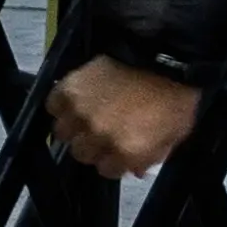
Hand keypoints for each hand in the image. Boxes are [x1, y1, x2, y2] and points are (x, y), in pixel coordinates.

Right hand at [49, 56, 200, 177]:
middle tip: (101, 130)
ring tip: (85, 115)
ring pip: (62, 132)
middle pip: (81, 153)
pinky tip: (74, 100)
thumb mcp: (173, 135)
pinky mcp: (70, 88)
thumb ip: (152, 157)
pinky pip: (53, 106)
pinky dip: (61, 105)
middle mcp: (100, 136)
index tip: (116, 149)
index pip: (105, 171)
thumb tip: (134, 170)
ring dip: (73, 126)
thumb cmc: (173, 96)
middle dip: (92, 144)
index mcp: (128, 152)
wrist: (165, 55)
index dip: (112, 159)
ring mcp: (82, 112)